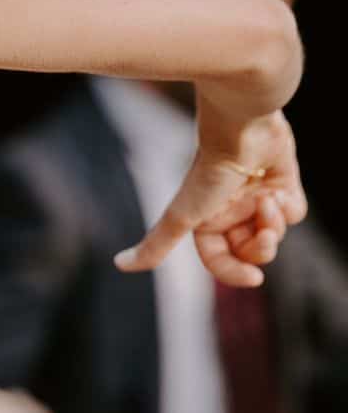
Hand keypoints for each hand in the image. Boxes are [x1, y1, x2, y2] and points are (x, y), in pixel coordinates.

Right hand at [116, 108, 304, 286]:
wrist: (242, 133)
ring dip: (274, 222)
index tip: (255, 279)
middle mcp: (230, 214)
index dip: (236, 273)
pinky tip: (278, 192)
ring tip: (268, 201)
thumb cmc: (209, 174)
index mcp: (205, 223)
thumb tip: (119, 265)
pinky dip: (288, 207)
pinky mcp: (281, 186)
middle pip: (250, 251)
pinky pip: (292, 212)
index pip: (219, 260)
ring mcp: (256, 200)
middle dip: (261, 248)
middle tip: (264, 236)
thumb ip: (155, 245)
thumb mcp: (180, 216)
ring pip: (273, 233)